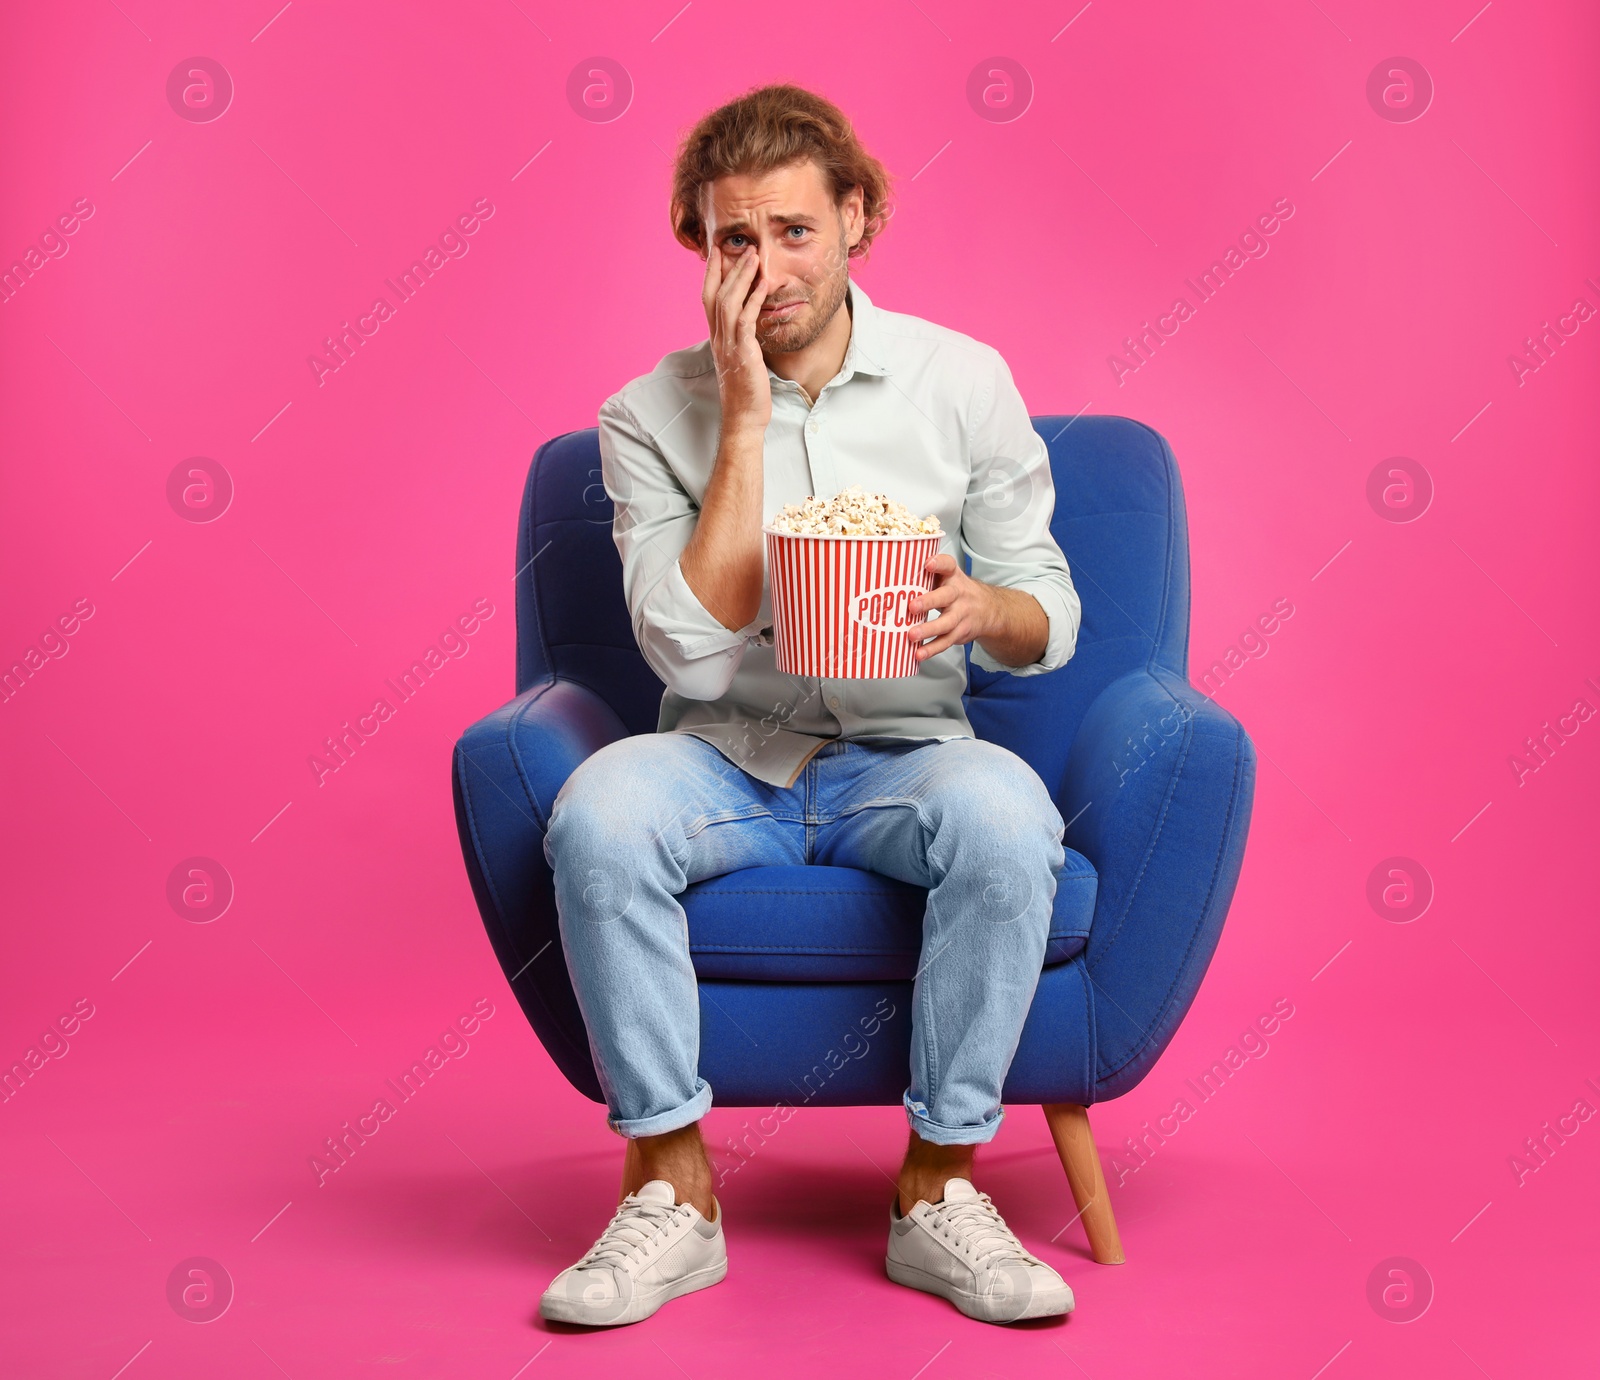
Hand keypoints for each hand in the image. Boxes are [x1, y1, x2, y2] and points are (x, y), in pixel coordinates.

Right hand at [702, 243, 771, 433]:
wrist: (743, 418)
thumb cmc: (745, 392)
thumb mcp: (740, 359)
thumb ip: (740, 339)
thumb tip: (747, 325)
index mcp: (716, 338)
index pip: (708, 298)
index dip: (711, 273)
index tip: (717, 251)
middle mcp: (718, 338)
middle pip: (716, 294)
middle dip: (726, 267)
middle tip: (738, 245)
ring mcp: (728, 345)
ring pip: (728, 302)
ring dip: (741, 277)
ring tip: (753, 256)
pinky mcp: (743, 353)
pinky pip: (745, 320)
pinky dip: (753, 300)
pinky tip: (763, 285)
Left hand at [906, 554, 1000, 661]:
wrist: (987, 609)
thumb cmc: (957, 591)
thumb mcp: (947, 578)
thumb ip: (926, 576)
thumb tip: (892, 576)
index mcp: (952, 576)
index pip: (948, 565)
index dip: (939, 563)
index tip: (928, 564)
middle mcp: (958, 594)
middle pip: (946, 596)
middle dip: (929, 601)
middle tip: (912, 606)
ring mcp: (961, 614)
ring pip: (946, 622)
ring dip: (928, 630)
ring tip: (912, 635)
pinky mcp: (960, 631)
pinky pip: (946, 641)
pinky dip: (932, 649)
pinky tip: (919, 653)